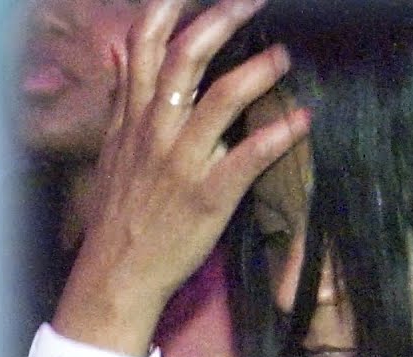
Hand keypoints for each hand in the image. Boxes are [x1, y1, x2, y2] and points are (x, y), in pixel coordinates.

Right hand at [59, 0, 309, 338]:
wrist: (116, 274)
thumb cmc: (118, 212)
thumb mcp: (110, 148)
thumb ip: (120, 96)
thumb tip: (117, 51)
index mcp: (134, 117)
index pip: (145, 46)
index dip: (170, 8)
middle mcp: (156, 130)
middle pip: (185, 57)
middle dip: (221, 19)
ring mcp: (182, 162)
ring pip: (219, 99)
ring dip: (256, 71)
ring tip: (283, 54)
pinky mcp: (208, 195)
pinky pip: (248, 157)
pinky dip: (278, 135)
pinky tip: (302, 120)